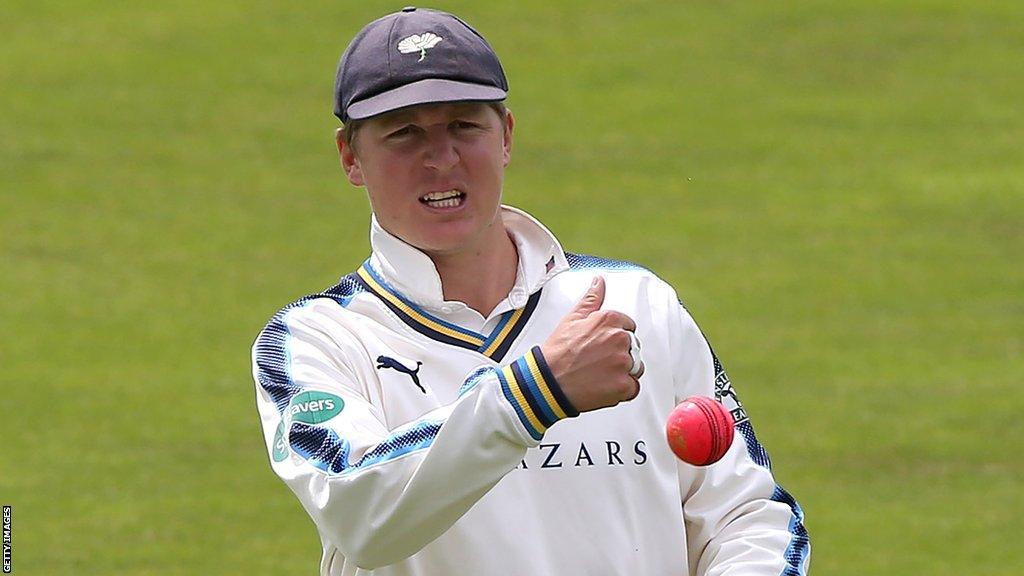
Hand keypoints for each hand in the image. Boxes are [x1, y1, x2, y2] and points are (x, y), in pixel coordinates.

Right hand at [541, 276, 640, 412]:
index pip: (628, 326)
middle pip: (633, 347)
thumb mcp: (572, 319)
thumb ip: (591, 299)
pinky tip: (604, 386)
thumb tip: (599, 282)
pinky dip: (622, 390)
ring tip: (600, 374)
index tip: (603, 345)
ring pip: (635, 367)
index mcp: (609, 320)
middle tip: (598, 362)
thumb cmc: (558, 353)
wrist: (549, 382)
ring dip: (623, 372)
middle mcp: (619, 339)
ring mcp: (622, 363)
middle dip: (619, 354)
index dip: (615, 337)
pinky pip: (633, 388)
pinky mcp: (623, 385)